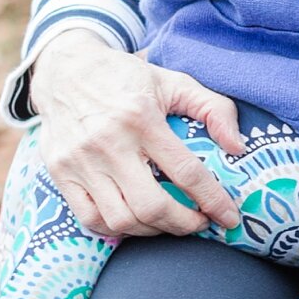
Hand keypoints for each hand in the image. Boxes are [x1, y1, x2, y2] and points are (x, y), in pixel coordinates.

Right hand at [30, 29, 244, 239]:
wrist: (65, 68)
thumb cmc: (127, 77)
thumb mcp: (175, 82)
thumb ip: (214, 109)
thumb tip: (238, 147)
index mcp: (142, 118)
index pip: (186, 171)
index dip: (213, 200)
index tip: (229, 217)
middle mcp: (109, 142)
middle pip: (152, 205)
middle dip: (184, 224)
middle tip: (199, 223)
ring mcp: (81, 161)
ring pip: (121, 219)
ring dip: (153, 230)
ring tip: (169, 222)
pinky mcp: (61, 173)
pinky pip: (90, 218)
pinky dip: (117, 229)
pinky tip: (136, 220)